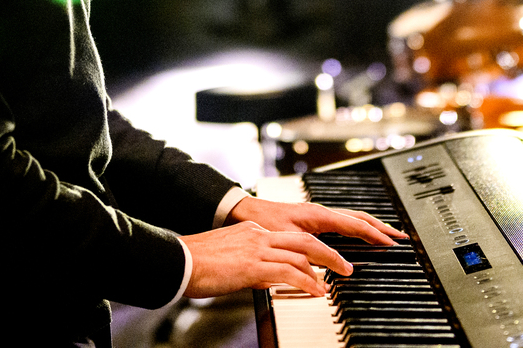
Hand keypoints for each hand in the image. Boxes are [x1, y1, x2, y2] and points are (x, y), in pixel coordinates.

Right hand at [181, 221, 350, 297]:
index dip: (309, 251)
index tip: (321, 262)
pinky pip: (288, 271)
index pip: (288, 239)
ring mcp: (256, 248)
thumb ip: (251, 265)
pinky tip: (316, 290)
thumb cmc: (196, 263)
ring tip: (338, 277)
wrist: (178, 261)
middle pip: (303, 239)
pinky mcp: (253, 265)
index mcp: (252, 231)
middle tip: (344, 264)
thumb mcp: (230, 258)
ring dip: (324, 266)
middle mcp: (258, 235)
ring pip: (301, 253)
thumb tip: (265, 279)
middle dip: (327, 252)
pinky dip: (306, 281)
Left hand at [225, 196, 406, 246]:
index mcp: (319, 215)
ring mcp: (318, 214)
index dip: (376, 234)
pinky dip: (358, 228)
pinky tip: (360, 236)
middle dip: (382, 227)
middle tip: (401, 237)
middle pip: (360, 218)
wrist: (244, 211)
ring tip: (387, 235)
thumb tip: (333, 267)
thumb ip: (311, 253)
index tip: (392, 243)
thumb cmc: (262, 222)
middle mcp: (322, 212)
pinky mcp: (313, 219)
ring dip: (371, 226)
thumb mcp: (287, 241)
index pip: (356, 224)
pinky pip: (343, 222)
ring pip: (352, 218)